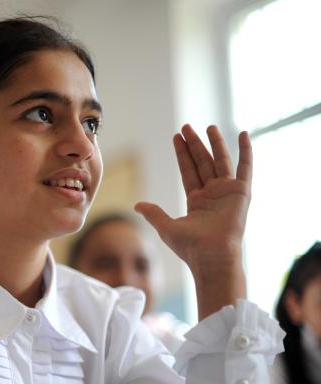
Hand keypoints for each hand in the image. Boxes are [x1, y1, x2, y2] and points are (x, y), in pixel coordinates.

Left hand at [135, 124, 251, 318]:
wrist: (211, 257)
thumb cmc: (190, 247)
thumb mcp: (167, 227)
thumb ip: (154, 213)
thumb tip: (137, 204)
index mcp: (197, 201)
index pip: (188, 170)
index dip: (182, 154)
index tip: (177, 137)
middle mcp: (213, 194)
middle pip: (202, 162)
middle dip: (194, 144)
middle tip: (185, 126)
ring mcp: (227, 192)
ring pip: (220, 160)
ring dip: (214, 143)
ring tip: (207, 126)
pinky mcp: (241, 192)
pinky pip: (245, 167)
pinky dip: (246, 150)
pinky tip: (243, 133)